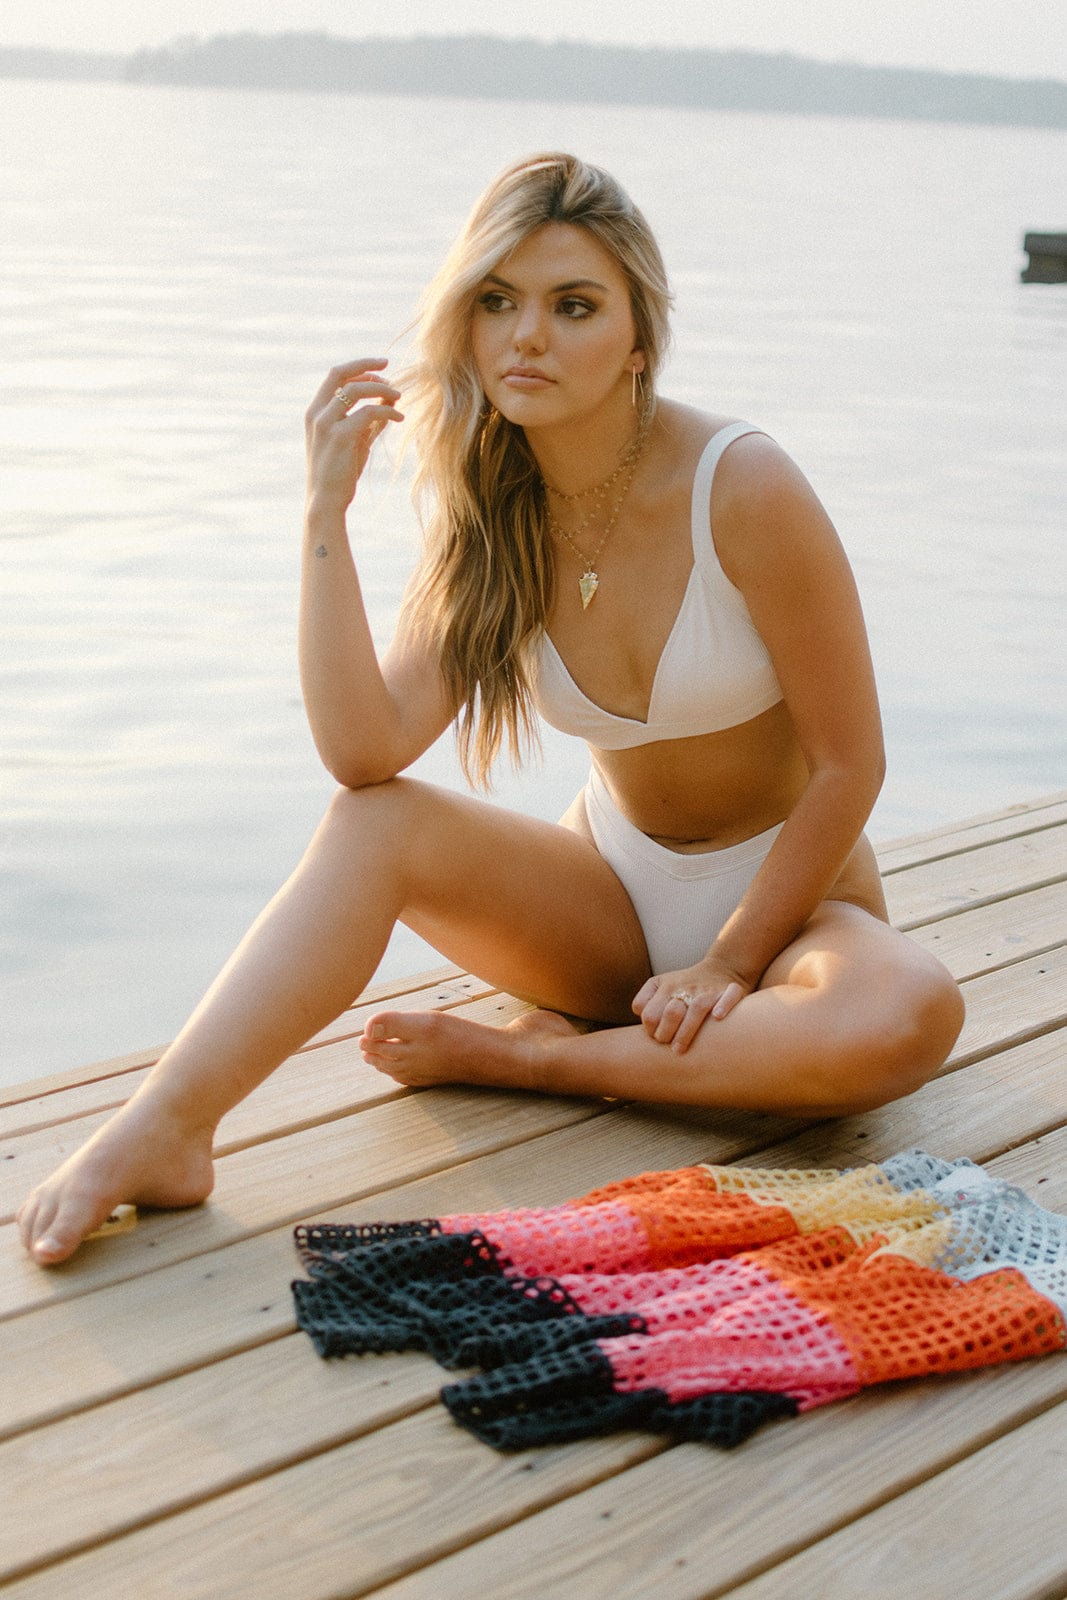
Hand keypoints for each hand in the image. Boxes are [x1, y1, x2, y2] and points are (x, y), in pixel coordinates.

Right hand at [304, 358, 403, 513]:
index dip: (358, 366)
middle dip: (365, 365)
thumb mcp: (354, 442)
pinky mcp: (340, 437)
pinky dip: (387, 410)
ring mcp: (326, 424)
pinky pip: (368, 412)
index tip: (380, 369)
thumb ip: (368, 423)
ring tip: (398, 396)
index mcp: (315, 412)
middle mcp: (317, 414)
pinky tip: (399, 417)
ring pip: (355, 389)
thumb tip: (389, 404)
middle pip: (339, 373)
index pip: (335, 376)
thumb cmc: (340, 473)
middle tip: (388, 366)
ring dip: (380, 388)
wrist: (326, 501)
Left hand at [632, 959, 751, 1052]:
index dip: (650, 1029)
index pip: (649, 1013)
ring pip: (697, 1008)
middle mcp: (686, 986)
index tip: (657, 1036)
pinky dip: (724, 1006)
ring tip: (679, 1050)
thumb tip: (642, 1022)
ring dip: (687, 1031)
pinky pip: (730, 996)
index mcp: (666, 986)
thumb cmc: (685, 985)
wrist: (723, 967)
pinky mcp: (732, 989)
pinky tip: (718, 1017)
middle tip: (669, 1046)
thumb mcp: (659, 985)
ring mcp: (709, 989)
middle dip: (666, 1033)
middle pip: (671, 1012)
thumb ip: (644, 1001)